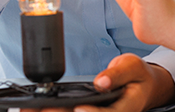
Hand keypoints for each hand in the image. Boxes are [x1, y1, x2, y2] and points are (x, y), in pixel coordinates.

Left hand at [25, 53, 174, 111]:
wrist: (143, 87)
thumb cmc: (138, 77)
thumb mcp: (133, 67)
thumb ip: (118, 74)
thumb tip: (101, 82)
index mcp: (125, 108)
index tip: (78, 108)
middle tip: (44, 110)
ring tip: (32, 109)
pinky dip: (56, 110)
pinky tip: (38, 107)